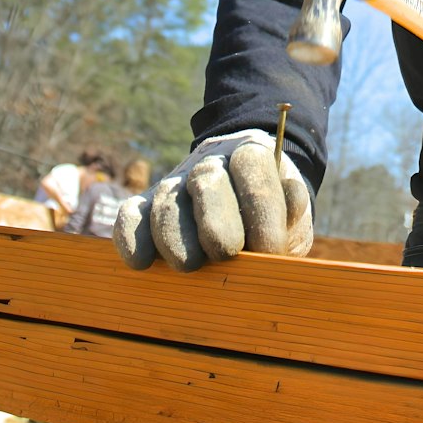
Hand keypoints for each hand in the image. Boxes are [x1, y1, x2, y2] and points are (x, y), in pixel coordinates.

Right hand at [113, 129, 312, 273]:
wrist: (239, 203)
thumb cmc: (271, 218)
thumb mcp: (292, 216)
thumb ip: (292, 214)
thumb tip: (290, 202)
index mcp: (252, 157)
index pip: (253, 167)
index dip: (261, 210)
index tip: (267, 250)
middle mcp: (211, 164)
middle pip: (207, 181)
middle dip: (216, 221)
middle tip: (224, 254)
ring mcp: (175, 183)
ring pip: (167, 200)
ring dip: (176, 236)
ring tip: (188, 266)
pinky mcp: (146, 207)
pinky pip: (131, 215)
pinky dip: (131, 238)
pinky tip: (141, 263)